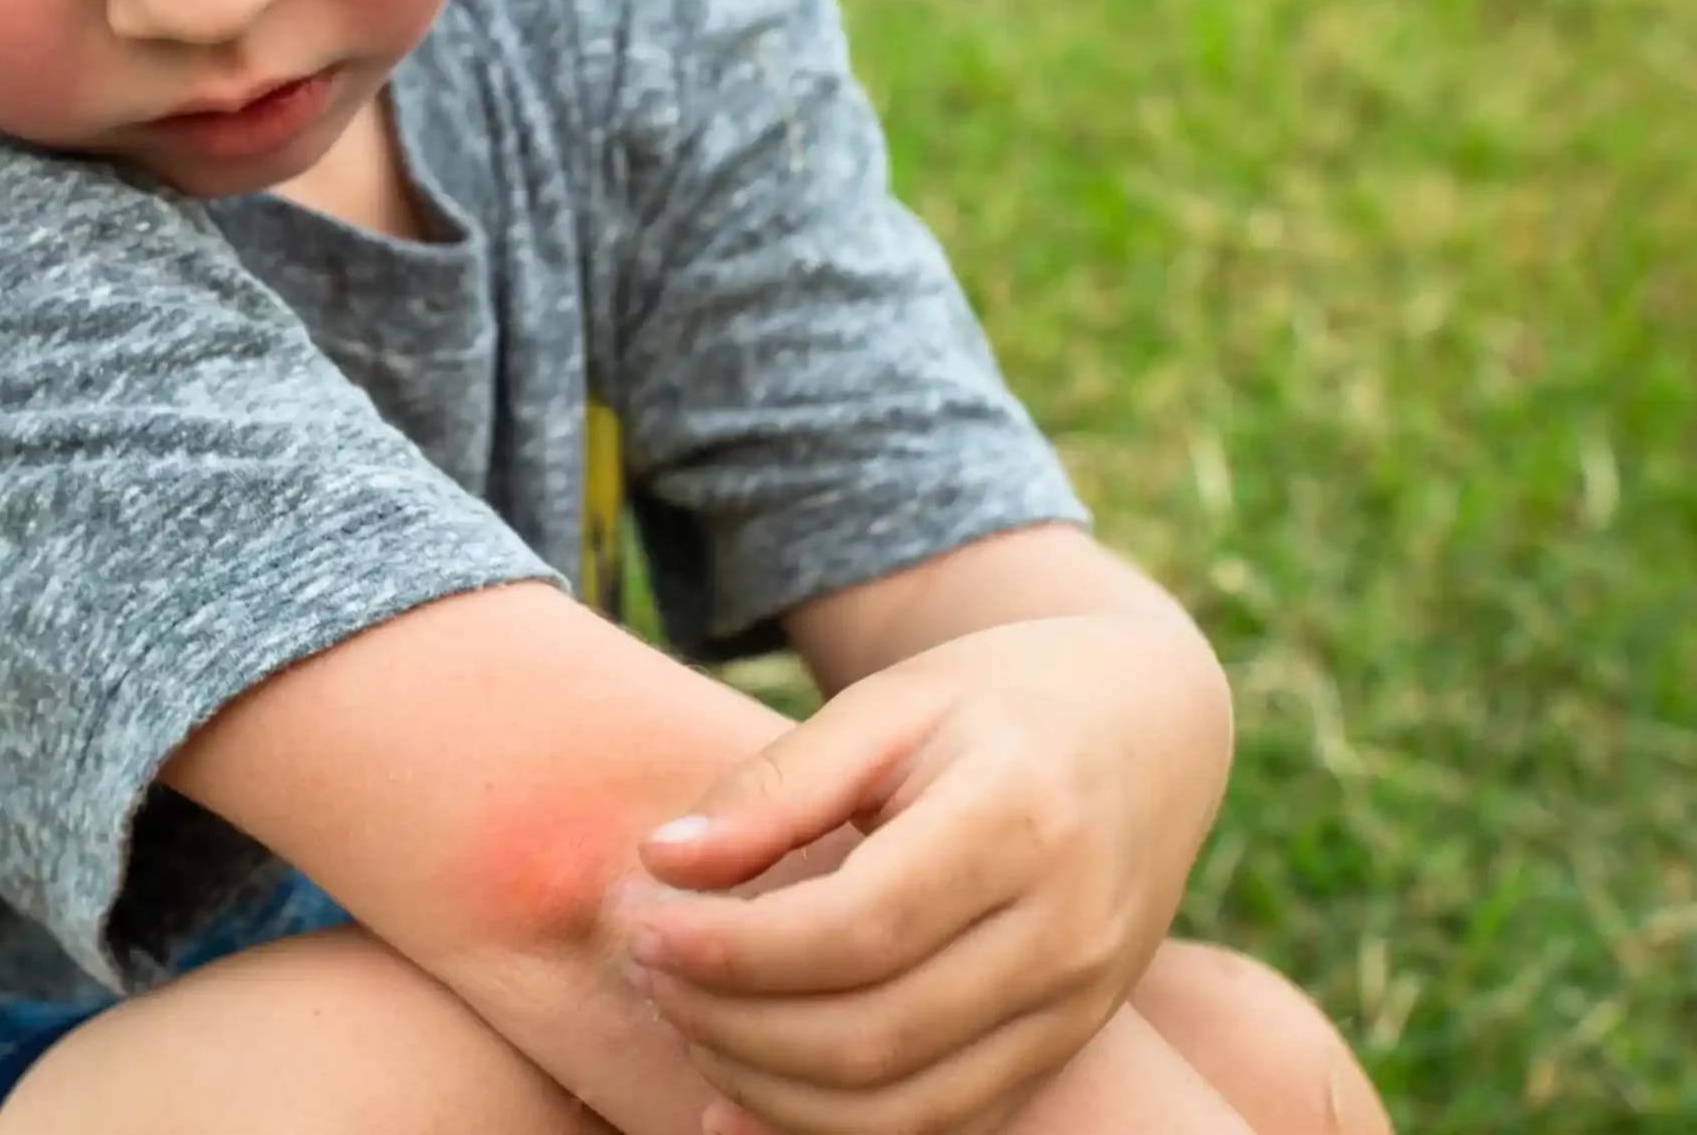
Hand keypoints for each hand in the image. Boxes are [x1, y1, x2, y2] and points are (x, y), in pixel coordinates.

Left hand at [614, 613, 1232, 1134]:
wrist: (1146, 729)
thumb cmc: (995, 700)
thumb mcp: (889, 701)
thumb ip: (777, 783)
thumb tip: (661, 860)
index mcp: (1023, 816)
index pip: (860, 926)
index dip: (736, 949)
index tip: (645, 927)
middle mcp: (1068, 929)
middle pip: (875, 1031)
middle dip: (735, 1022)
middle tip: (650, 972)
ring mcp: (1079, 1003)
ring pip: (907, 1105)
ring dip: (771, 1089)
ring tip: (688, 1023)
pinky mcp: (1067, 1047)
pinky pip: (946, 1126)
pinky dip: (837, 1131)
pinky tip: (744, 1099)